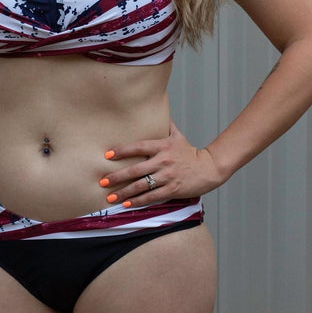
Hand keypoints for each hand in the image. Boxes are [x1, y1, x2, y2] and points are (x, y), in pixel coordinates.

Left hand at [99, 117, 224, 207]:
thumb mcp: (178, 136)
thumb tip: (156, 108)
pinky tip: (126, 204)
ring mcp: (167, 176)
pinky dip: (137, 201)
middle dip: (117, 176)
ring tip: (110, 196)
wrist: (209, 168)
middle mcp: (163, 161)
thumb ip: (165, 125)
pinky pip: (151, 197)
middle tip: (102, 180)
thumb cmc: (190, 152)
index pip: (138, 147)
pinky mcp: (172, 190)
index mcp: (162, 146)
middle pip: (135, 170)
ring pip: (141, 186)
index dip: (122, 151)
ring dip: (124, 192)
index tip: (107, 155)